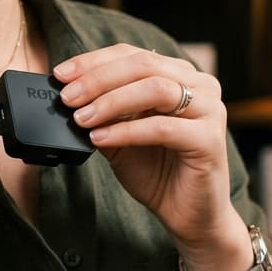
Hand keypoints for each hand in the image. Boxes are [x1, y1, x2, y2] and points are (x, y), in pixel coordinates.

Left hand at [53, 45, 238, 254]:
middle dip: (98, 79)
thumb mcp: (118, 135)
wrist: (188, 216)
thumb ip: (100, 112)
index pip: (132, 54)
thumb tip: (67, 95)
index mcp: (178, 75)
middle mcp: (199, 84)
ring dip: (111, 102)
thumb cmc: (157, 172)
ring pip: (154, 90)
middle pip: (142, 65)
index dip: (93, 61)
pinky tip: (100, 138)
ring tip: (82, 119)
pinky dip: (126, 131)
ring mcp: (210, 109)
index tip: (60, 74)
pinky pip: (162, 127)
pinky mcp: (210, 139)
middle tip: (68, 97)